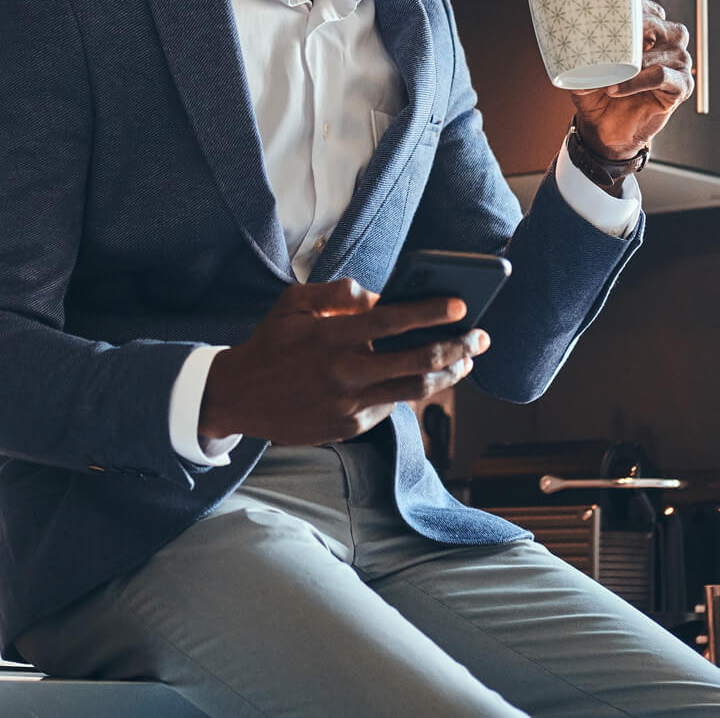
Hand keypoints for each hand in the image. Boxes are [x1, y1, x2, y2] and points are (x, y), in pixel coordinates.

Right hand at [199, 280, 489, 445]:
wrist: (238, 397)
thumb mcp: (293, 304)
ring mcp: (349, 405)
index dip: (431, 312)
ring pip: (413, 391)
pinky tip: (425, 379)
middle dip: (458, 347)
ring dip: (448, 376)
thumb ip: (337, 293)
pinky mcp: (348, 427)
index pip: (393, 321)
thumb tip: (377, 296)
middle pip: (417, 362)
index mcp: (331, 337)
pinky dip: (410, 391)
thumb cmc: (270, 343)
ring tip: (467, 362)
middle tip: (481, 337)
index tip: (461, 305)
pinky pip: (389, 407)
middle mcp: (345, 373)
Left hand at [569, 2, 693, 158]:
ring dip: (631, 62)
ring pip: (662, 49)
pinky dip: (638, 81)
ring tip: (607, 75)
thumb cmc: (598, 93)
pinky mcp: (682, 85)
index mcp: (651, 29)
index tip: (601, 15)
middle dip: (631, 31)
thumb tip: (565, 41)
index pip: (646, 8)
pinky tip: (617, 88)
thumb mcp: (584, 68)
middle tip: (606, 43)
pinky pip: (663, 76)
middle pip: (658, 23)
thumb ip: (580, 52)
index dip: (628, 9)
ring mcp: (679, 62)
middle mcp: (669, 41)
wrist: (606, 130)